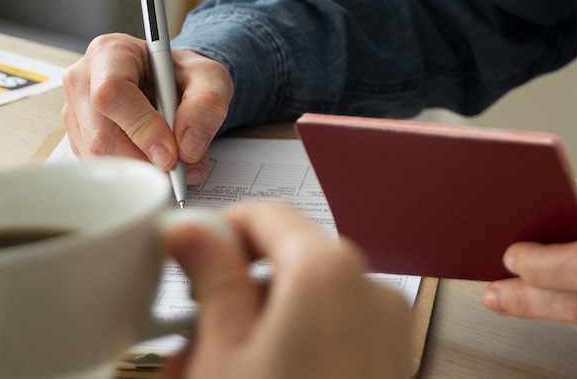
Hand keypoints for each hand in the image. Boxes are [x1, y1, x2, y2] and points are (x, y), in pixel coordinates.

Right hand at [61, 37, 231, 181]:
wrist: (171, 85)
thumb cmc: (182, 75)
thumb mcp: (209, 77)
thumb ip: (207, 103)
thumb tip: (188, 144)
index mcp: (110, 52)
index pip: (112, 93)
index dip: (142, 127)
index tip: (171, 153)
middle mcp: (83, 81)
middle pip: (100, 135)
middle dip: (144, 160)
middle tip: (178, 170)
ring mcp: (76, 114)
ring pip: (99, 159)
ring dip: (140, 171)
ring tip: (173, 162)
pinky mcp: (79, 141)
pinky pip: (100, 169)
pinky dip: (132, 175)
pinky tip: (154, 162)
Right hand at [164, 201, 412, 378]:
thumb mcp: (222, 352)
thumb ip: (211, 281)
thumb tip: (192, 231)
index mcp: (329, 271)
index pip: (268, 213)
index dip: (219, 230)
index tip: (185, 255)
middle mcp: (370, 290)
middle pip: (288, 265)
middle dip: (232, 298)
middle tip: (185, 341)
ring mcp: (388, 331)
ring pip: (307, 307)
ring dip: (257, 330)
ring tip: (209, 370)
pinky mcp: (391, 363)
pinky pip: (334, 337)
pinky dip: (294, 348)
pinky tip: (256, 374)